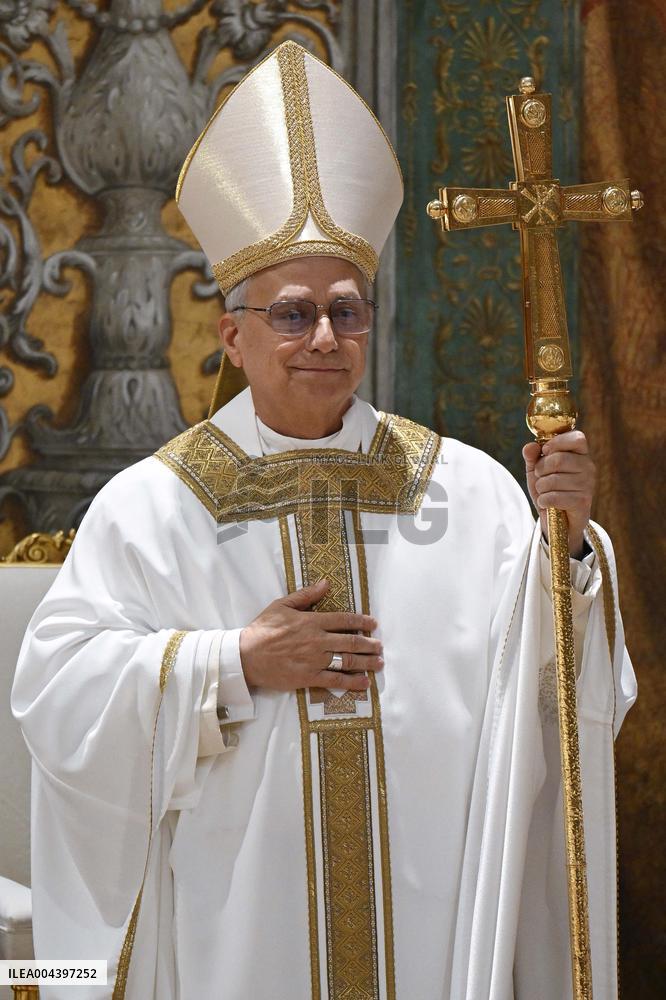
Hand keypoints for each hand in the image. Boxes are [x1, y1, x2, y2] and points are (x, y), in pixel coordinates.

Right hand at [239, 578, 382, 691]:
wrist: (246, 656)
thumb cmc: (262, 629)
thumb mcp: (282, 605)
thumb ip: (306, 595)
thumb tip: (326, 583)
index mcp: (311, 621)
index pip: (344, 619)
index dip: (362, 621)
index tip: (373, 624)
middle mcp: (317, 640)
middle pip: (351, 641)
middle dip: (369, 644)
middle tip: (380, 646)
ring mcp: (314, 660)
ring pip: (347, 661)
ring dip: (366, 662)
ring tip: (379, 663)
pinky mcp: (308, 678)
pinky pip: (335, 680)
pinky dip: (352, 682)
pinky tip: (364, 683)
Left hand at [522, 430, 595, 557]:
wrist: (557, 520)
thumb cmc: (549, 489)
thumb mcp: (537, 470)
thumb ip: (532, 456)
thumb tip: (530, 446)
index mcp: (581, 454)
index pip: (577, 437)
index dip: (556, 443)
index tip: (544, 452)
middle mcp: (589, 467)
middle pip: (559, 459)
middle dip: (541, 469)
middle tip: (540, 477)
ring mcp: (588, 484)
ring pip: (553, 480)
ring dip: (541, 487)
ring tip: (544, 491)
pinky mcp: (583, 502)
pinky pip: (554, 497)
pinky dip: (543, 500)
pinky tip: (546, 503)